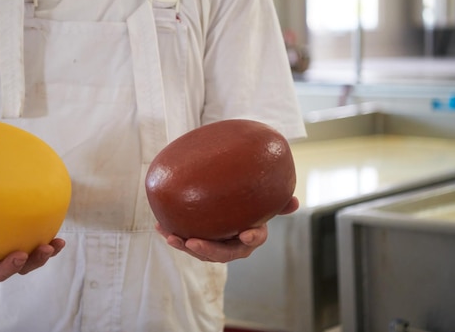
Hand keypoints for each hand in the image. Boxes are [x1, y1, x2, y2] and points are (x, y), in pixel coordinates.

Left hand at [155, 196, 299, 262]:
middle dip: (207, 250)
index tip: (246, 232)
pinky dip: (173, 235)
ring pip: (200, 251)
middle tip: (192, 242)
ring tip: (170, 236)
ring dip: (184, 245)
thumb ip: (278, 202)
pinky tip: (160, 225)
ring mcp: (214, 245)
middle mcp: (233, 245)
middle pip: (222, 253)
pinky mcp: (198, 241)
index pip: (254, 239)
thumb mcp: (264, 201)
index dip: (251, 237)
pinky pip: (185, 240)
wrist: (232, 206)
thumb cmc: (251, 204)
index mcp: (252, 236)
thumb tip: (294, 201)